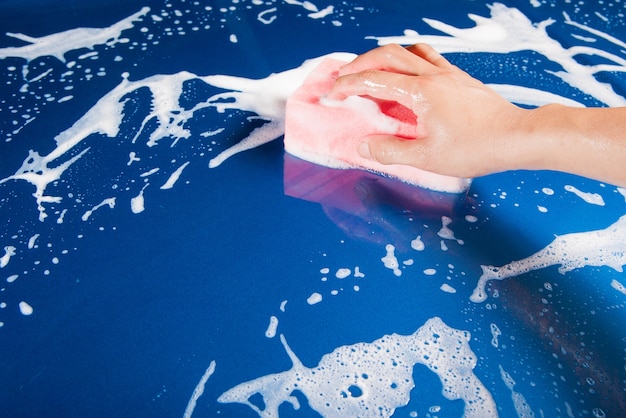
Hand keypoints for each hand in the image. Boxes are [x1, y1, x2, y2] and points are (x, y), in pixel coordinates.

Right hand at [327, 44, 529, 178]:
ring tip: (372, 71)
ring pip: (409, 50)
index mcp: (421, 93)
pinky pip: (429, 57)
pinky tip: (408, 74)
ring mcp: (448, 73)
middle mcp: (433, 76)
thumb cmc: (476, 148)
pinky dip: (410, 59)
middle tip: (344, 76)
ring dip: (384, 57)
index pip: (374, 79)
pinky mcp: (459, 78)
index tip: (333, 93)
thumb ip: (390, 151)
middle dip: (360, 63)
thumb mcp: (427, 157)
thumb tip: (363, 146)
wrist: (517, 137)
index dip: (349, 84)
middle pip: (388, 54)